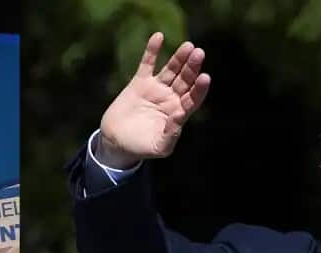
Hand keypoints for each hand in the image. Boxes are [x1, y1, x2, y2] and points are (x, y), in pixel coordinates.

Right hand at [98, 32, 210, 166]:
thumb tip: (180, 116)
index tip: (204, 78)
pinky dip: (153, 50)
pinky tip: (158, 36)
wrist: (116, 142)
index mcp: (178, 113)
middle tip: (199, 54)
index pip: (193, 98)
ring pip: (171, 69)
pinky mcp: (140, 82)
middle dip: (192, 67)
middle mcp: (171, 98)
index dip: (199, 89)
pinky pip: (148, 63)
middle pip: (185, 79)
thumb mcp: (159, 147)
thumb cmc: (141, 148)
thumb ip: (171, 135)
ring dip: (179, 57)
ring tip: (188, 46)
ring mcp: (156, 88)